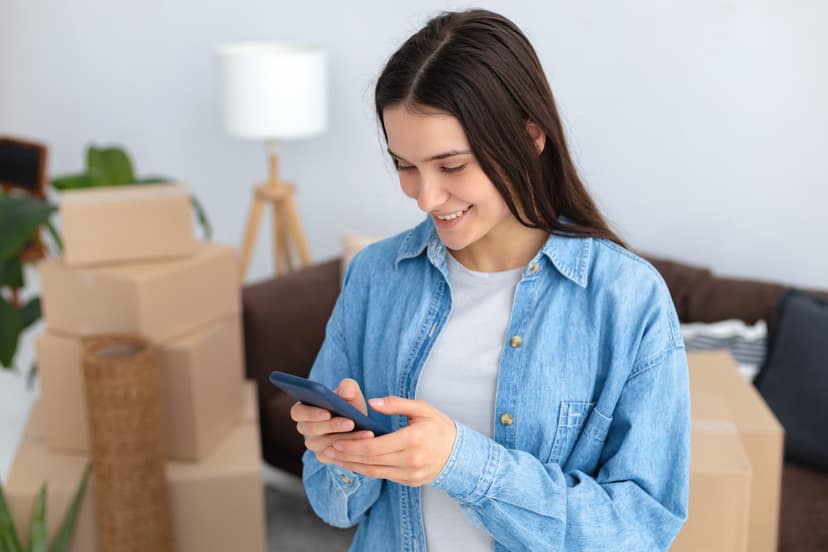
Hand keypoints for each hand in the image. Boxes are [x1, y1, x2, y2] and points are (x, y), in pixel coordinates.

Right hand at [290, 378, 374, 461]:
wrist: (358, 422)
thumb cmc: (349, 403)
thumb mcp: (350, 391)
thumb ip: (348, 387)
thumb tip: (346, 392)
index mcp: (304, 408)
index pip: (298, 412)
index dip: (310, 414)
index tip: (327, 413)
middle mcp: (305, 427)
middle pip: (311, 430)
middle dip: (332, 426)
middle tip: (350, 423)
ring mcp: (313, 443)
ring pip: (324, 444)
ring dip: (346, 439)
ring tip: (365, 433)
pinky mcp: (323, 456)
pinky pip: (332, 456)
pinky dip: (348, 451)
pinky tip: (362, 446)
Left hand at [321, 396, 456, 486]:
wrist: (461, 454)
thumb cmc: (440, 426)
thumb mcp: (422, 408)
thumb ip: (396, 403)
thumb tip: (372, 402)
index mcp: (413, 440)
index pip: (375, 446)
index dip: (353, 445)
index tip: (336, 441)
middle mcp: (411, 460)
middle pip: (371, 461)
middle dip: (347, 456)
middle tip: (327, 451)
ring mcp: (411, 474)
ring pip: (374, 472)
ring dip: (352, 466)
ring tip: (334, 459)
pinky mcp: (410, 482)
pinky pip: (383, 477)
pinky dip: (366, 470)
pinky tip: (353, 464)